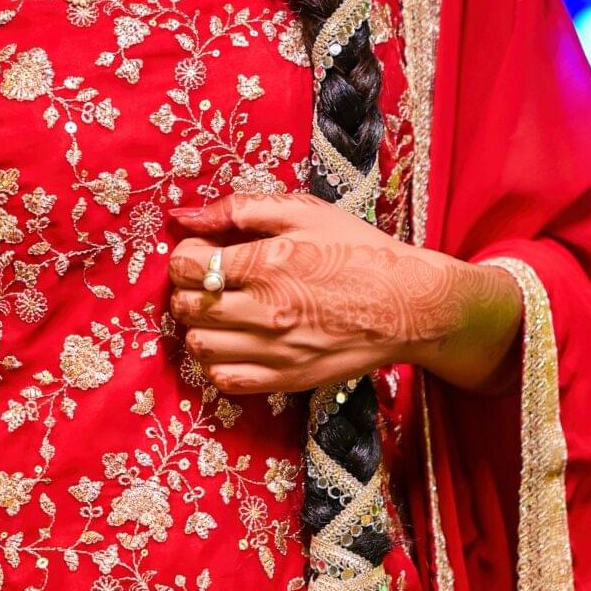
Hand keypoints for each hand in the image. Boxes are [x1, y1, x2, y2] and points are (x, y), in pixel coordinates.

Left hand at [166, 189, 522, 396]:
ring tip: (221, 311)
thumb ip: (241, 209)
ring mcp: (276, 351)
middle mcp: (266, 311)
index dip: (183, 254)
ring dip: (198, 327)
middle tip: (208, 280)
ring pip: (199, 347)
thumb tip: (183, 215)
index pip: (188, 266)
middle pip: (187, 307)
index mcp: (268, 264)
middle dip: (186, 289)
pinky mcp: (287, 380)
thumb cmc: (357, 250)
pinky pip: (225, 381)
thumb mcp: (304, 211)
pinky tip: (234, 343)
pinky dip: (217, 363)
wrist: (407, 304)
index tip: (200, 251)